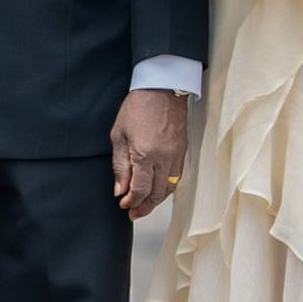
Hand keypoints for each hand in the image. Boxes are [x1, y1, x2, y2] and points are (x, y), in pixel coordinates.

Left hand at [110, 88, 188, 220]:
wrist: (162, 88)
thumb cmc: (137, 107)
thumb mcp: (119, 135)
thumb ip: (120, 166)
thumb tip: (120, 190)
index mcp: (144, 154)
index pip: (140, 189)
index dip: (131, 201)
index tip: (124, 204)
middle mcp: (164, 158)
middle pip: (157, 194)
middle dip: (144, 207)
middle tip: (134, 213)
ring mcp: (176, 156)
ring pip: (169, 188)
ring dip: (157, 200)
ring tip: (145, 205)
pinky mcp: (183, 151)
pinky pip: (176, 178)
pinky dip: (166, 188)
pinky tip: (157, 190)